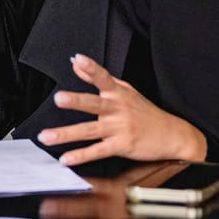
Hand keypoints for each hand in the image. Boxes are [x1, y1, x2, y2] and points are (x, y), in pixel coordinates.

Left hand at [37, 54, 206, 165]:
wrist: (171, 134)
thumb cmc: (145, 112)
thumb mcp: (125, 90)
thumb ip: (99, 78)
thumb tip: (76, 64)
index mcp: (118, 93)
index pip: (103, 77)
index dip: (91, 68)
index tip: (79, 60)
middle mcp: (117, 109)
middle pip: (94, 104)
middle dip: (76, 101)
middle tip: (59, 98)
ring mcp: (119, 128)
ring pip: (89, 130)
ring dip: (67, 134)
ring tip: (47, 136)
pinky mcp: (121, 145)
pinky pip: (98, 151)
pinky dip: (81, 156)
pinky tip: (66, 158)